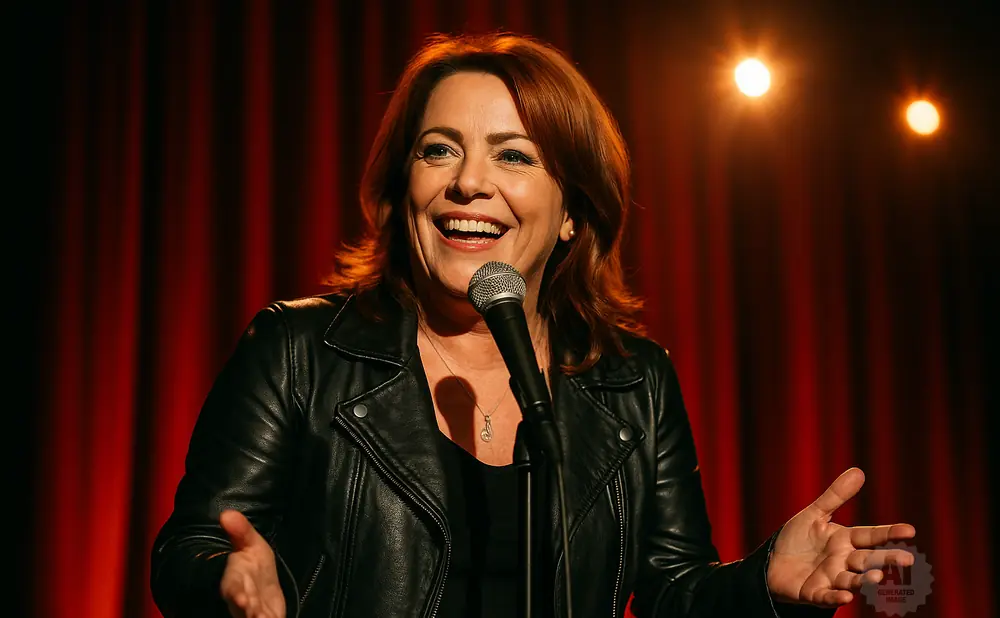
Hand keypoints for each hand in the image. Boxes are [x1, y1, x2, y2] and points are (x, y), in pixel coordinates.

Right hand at [219, 510, 286, 617]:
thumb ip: (241, 531)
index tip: (242, 600)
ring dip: (259, 617)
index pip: (233, 589)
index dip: (237, 594)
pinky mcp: (266, 617)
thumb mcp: (251, 544)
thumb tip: (226, 513)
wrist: (262, 584)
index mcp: (236, 582)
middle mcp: (243, 600)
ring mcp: (253, 611)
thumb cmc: (254, 564)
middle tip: (255, 614)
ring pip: (253, 616)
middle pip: (243, 608)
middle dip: (249, 611)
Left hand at [766, 467, 915, 607]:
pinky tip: (846, 596)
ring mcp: (830, 578)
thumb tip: (859, 471)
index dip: (889, 533)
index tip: (910, 530)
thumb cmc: (798, 540)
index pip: (870, 536)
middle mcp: (843, 561)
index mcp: (845, 540)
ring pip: (852, 580)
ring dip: (864, 579)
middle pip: (867, 560)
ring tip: (877, 577)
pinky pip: (826, 596)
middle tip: (907, 560)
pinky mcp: (814, 593)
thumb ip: (836, 496)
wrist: (773, 563)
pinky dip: (836, 597)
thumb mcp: (815, 514)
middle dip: (886, 560)